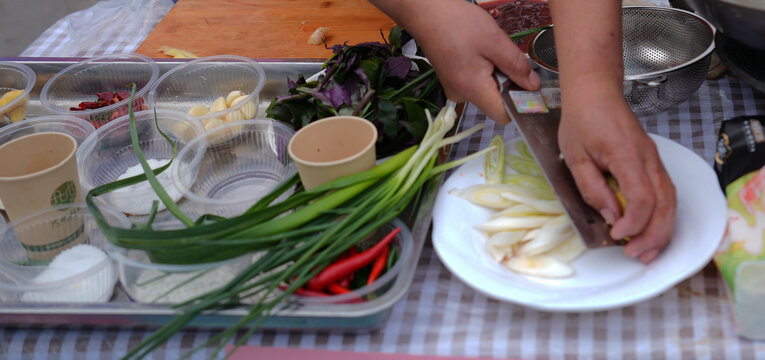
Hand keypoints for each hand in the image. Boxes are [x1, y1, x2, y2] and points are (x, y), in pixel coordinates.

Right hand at [387, 0, 539, 123]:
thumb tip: (533, 86)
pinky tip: (478, 52)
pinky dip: (485, 70)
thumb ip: (517, 66)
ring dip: (496, 74)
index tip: (528, 86)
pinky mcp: (454, 82)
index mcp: (473, 89)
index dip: (520, 103)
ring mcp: (456, 90)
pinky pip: (477, 83)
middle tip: (502, 56)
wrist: (427, 14)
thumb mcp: (495, 41)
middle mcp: (462, 96)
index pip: (504, 115)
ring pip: (488, 91)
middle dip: (507, 82)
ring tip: (487, 50)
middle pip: (497, 102)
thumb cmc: (457, 24)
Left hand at [557, 87, 676, 263]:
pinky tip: (651, 231)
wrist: (595, 93)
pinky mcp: (652, 163)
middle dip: (653, 235)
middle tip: (636, 255)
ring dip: (662, 230)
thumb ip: (592, 187)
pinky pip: (665, 193)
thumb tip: (609, 215)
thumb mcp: (575, 156)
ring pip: (670, 201)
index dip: (633, 222)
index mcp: (627, 155)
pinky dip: (661, 216)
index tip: (617, 235)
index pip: (642, 196)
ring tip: (647, 252)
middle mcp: (648, 159)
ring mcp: (654, 160)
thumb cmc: (582, 120)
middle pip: (664, 203)